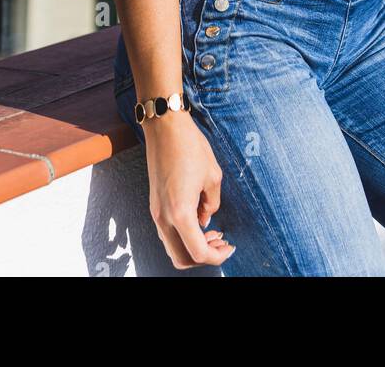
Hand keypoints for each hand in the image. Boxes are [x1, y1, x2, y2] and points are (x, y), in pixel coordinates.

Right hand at [144, 113, 235, 268]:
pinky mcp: (154, 204)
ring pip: (172, 248)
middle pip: (181, 258)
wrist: (164, 127)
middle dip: (203, 257)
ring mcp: (155, 211)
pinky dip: (183, 235)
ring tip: (212, 233)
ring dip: (192, 247)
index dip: (217, 256)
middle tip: (221, 243)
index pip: (198, 252)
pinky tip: (198, 220)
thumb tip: (206, 220)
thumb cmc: (190, 147)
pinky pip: (167, 232)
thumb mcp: (212, 176)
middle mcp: (163, 217)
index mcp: (180, 213)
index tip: (230, 247)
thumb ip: (212, 204)